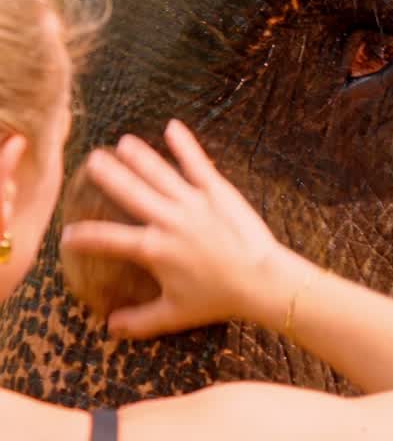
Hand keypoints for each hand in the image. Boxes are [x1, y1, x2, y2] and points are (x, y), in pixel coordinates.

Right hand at [60, 120, 285, 337]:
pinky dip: (185, 145)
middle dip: (109, 176)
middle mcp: (168, 220)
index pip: (108, 240)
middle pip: (131, 193)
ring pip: (160, 173)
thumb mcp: (173, 315)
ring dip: (140, 156)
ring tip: (122, 142)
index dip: (85, 237)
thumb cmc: (218, 299)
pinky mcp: (218, 192)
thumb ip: (139, 320)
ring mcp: (194, 203)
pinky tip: (172, 126)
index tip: (68, 234)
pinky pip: (198, 164)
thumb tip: (110, 329)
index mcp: (153, 249)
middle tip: (91, 160)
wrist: (261, 280)